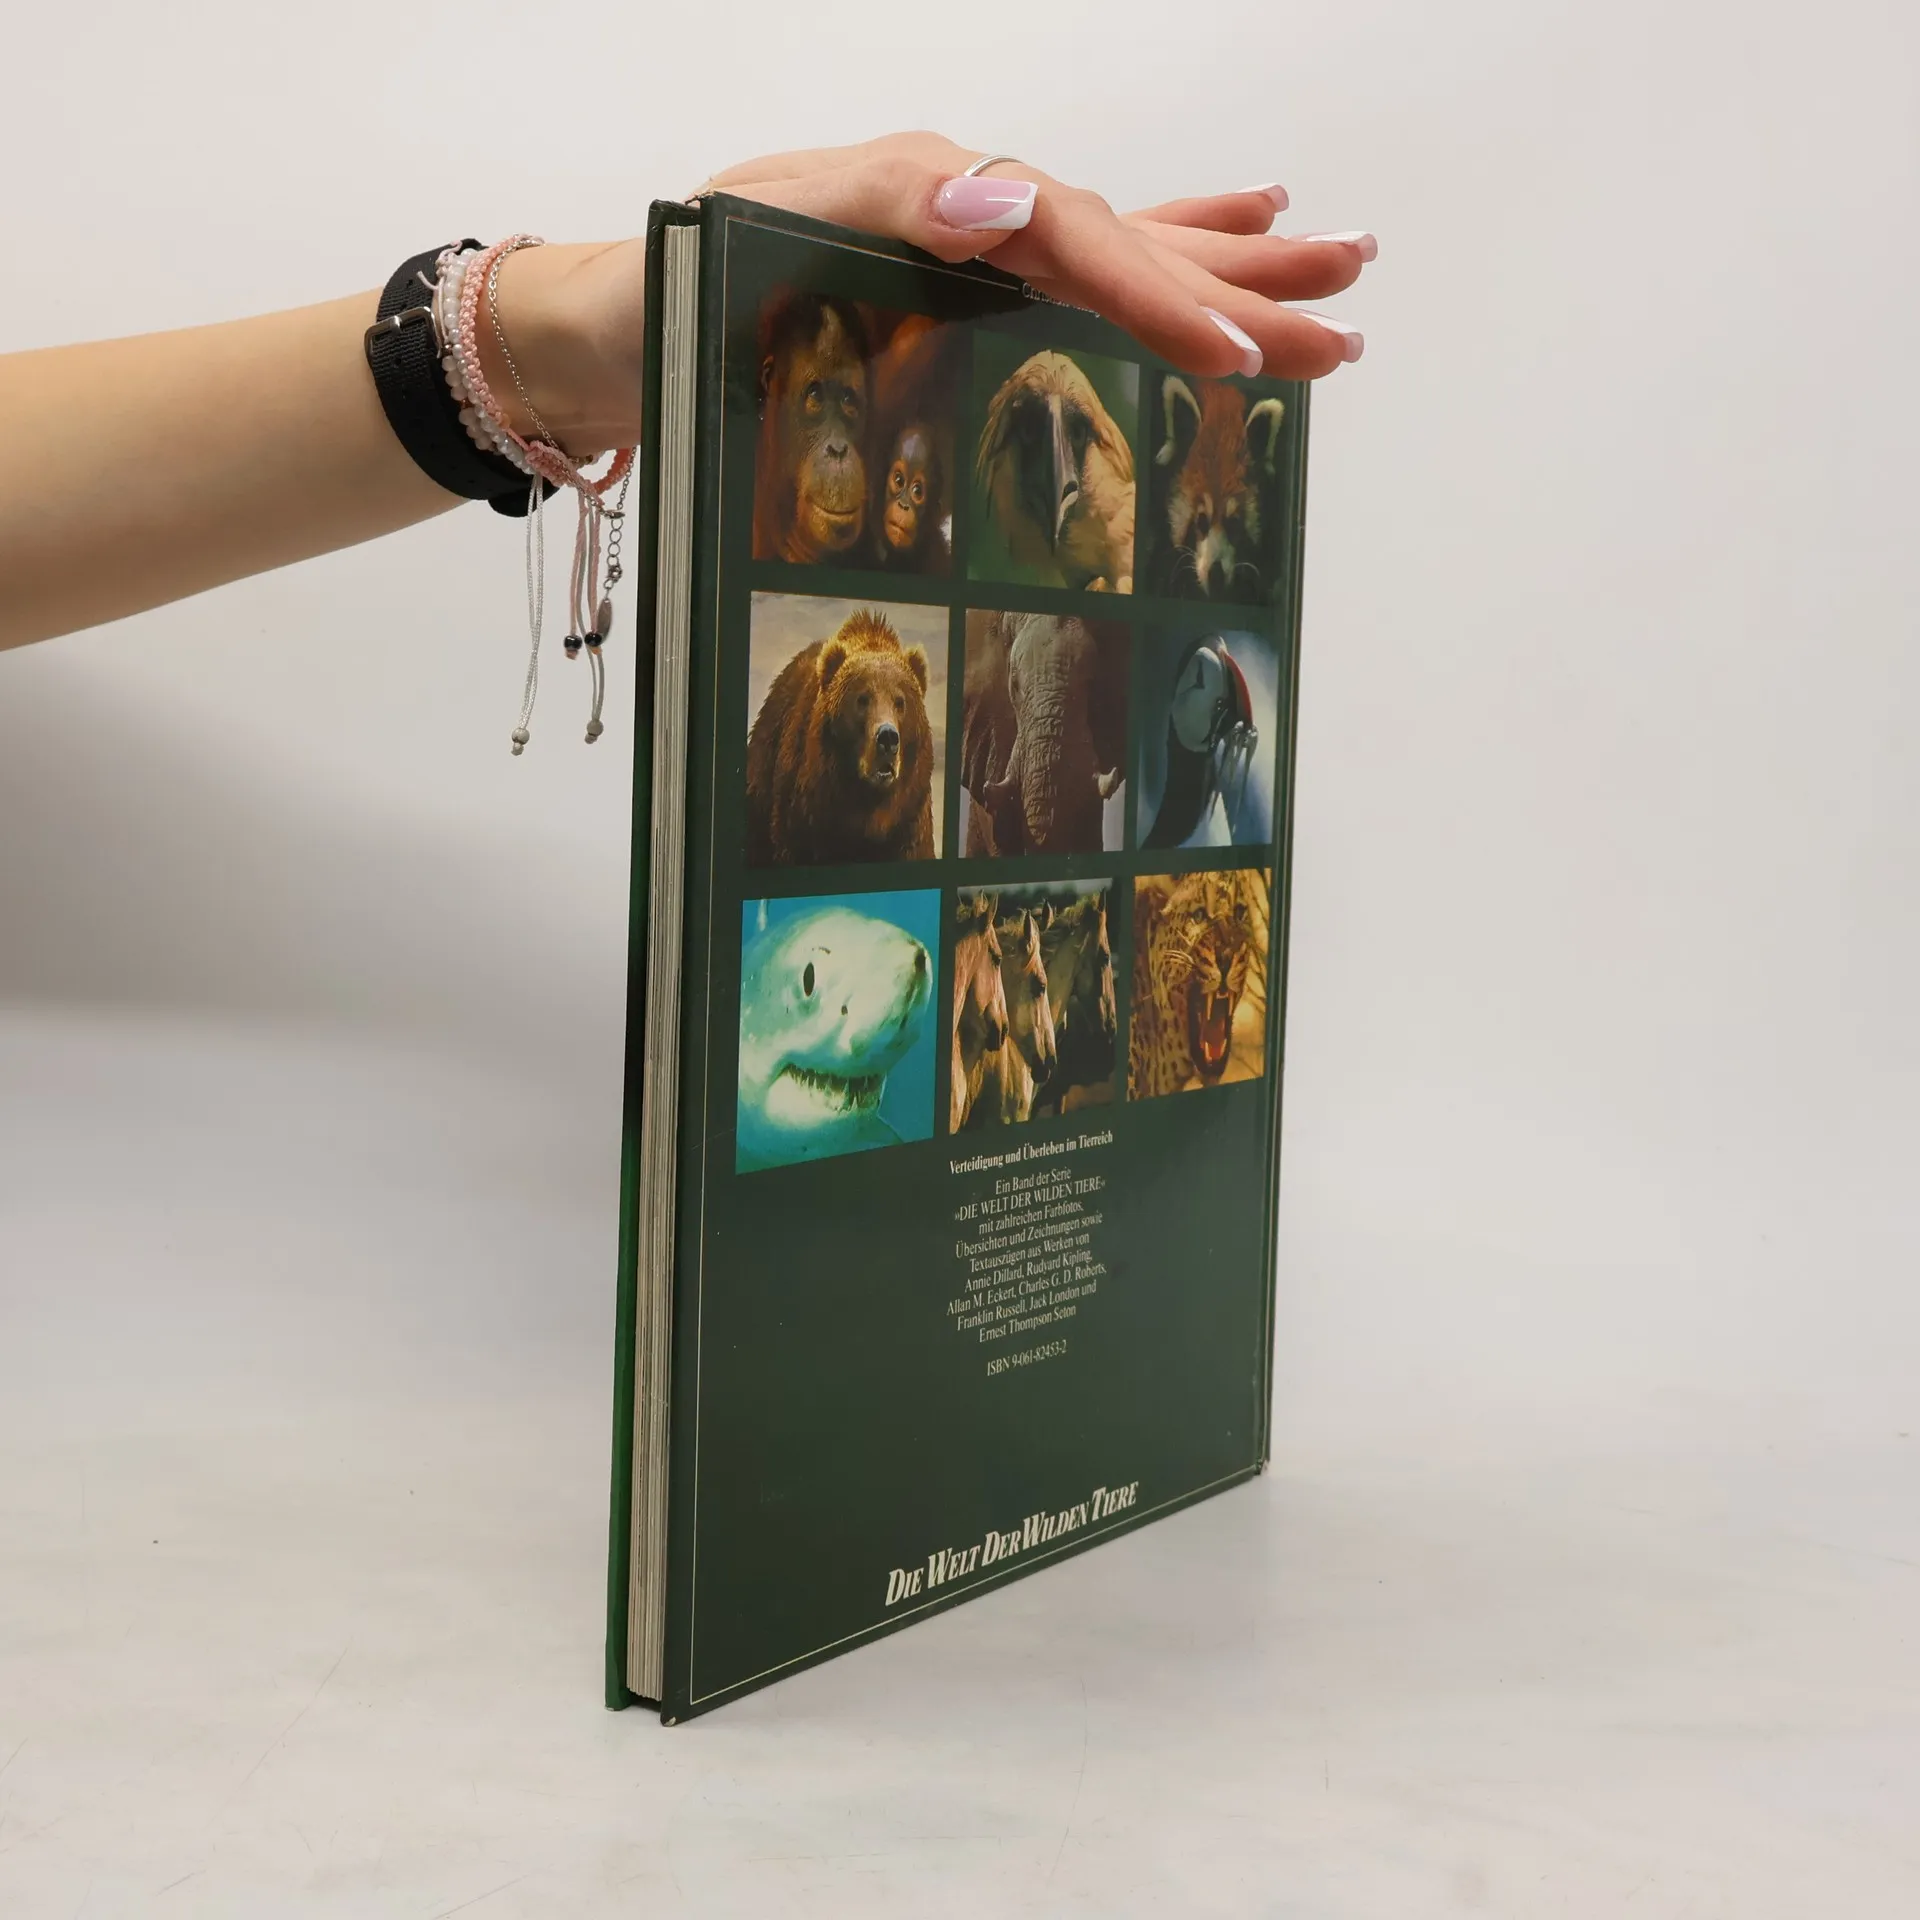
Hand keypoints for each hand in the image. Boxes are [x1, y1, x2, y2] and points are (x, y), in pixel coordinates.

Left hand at [703, 132, 1370, 379]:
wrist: (607, 333)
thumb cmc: (669, 292)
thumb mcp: (751, 233)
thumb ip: (880, 199)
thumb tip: (1003, 194)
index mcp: (933, 198)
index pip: (1077, 241)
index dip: (1162, 295)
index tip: (1237, 354)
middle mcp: (967, 218)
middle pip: (1130, 241)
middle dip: (1243, 278)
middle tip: (1346, 306)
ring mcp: (968, 255)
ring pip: (1124, 256)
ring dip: (1228, 267)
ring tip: (1329, 272)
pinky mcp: (955, 297)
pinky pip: (1072, 283)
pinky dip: (1145, 271)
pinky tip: (1207, 245)